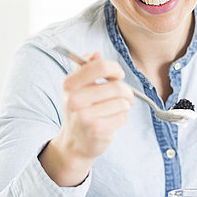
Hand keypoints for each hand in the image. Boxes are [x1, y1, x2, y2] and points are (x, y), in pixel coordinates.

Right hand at [39, 51, 134, 185]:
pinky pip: (122, 116)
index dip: (115, 69)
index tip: (118, 75)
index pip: (100, 66)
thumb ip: (86, 68)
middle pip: (116, 86)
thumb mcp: (78, 88)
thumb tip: (96, 53)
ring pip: (122, 102)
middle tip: (126, 95)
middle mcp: (74, 99)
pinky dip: (122, 118)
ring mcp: (84, 116)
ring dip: (125, 106)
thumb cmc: (81, 110)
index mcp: (70, 84)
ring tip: (117, 109)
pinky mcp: (97, 130)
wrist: (75, 143)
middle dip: (126, 91)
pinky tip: (112, 121)